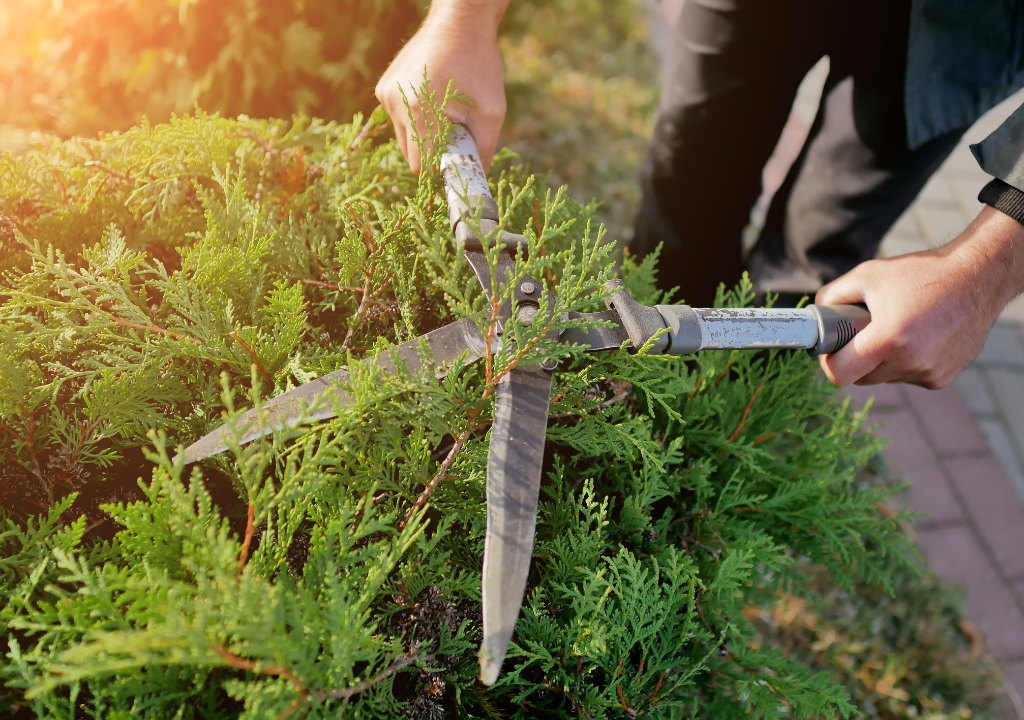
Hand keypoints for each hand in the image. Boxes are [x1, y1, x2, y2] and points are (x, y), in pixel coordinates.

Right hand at [375, 0, 509, 172]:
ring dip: (424, 135)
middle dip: (433, 152)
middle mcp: (396, 104)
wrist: (460, 22)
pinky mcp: (384, 87)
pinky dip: (416, 118)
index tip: (455, 164)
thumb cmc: (479, 65)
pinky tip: (433, 98)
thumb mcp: (492, 111)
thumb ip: (484, 151)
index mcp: (419, 113)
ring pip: (404, 137)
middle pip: (411, 154)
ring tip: (446, 112)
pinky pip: (399, 118)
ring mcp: (387, 94)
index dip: (439, 170)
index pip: (421, 165)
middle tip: (456, 135)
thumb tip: (478, 179)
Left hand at [816, 205, 1023, 387]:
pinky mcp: (942, 378)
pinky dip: (904, 363)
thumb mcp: (867, 275)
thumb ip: (832, 296)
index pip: (839, 374)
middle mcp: (910, 362)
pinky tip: (917, 337)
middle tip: (862, 332)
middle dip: (855, 359)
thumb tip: (815, 317)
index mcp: (888, 339)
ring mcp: (929, 373)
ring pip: (884, 378)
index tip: (830, 348)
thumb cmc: (920, 273)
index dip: (828, 362)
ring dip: (881, 361)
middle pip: (861, 377)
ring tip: (896, 328)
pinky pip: (907, 377)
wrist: (978, 278)